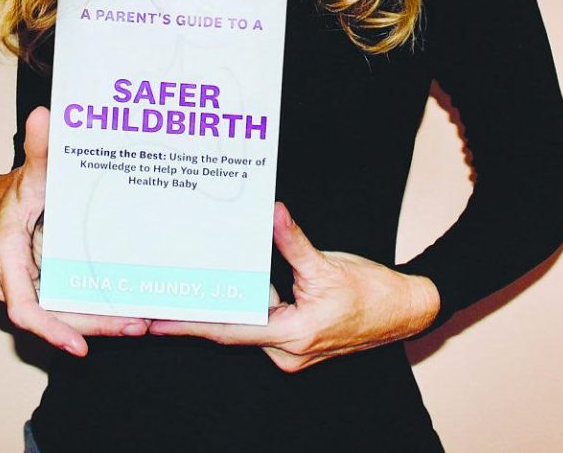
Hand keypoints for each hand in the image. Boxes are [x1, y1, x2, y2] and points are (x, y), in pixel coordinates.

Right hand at [0, 105, 149, 356]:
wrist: (14, 195)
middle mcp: (18, 280)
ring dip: (103, 322)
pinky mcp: (52, 285)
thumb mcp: (35, 166)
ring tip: (144, 320)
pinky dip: (101, 308)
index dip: (51, 329)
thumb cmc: (24, 183)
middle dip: (96, 326)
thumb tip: (42, 115)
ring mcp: (35, 286)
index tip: (79, 346)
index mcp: (8, 256)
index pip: (24, 307)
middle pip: (55, 318)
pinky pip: (74, 304)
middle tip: (138, 324)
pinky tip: (134, 305)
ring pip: (67, 315)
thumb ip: (41, 147)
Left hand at [149, 202, 439, 371]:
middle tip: (159, 298)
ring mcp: (292, 349)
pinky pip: (262, 321)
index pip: (229, 331)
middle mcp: (286, 351)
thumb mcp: (328, 263)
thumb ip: (294, 241)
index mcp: (292, 335)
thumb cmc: (371, 291)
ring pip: (247, 325)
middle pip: (231, 330)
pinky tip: (229, 282)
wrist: (404, 309)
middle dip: (197, 315)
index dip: (190, 326)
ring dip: (222, 307)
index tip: (158, 322)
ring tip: (188, 285)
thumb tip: (273, 212)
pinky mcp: (296, 339)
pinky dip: (246, 303)